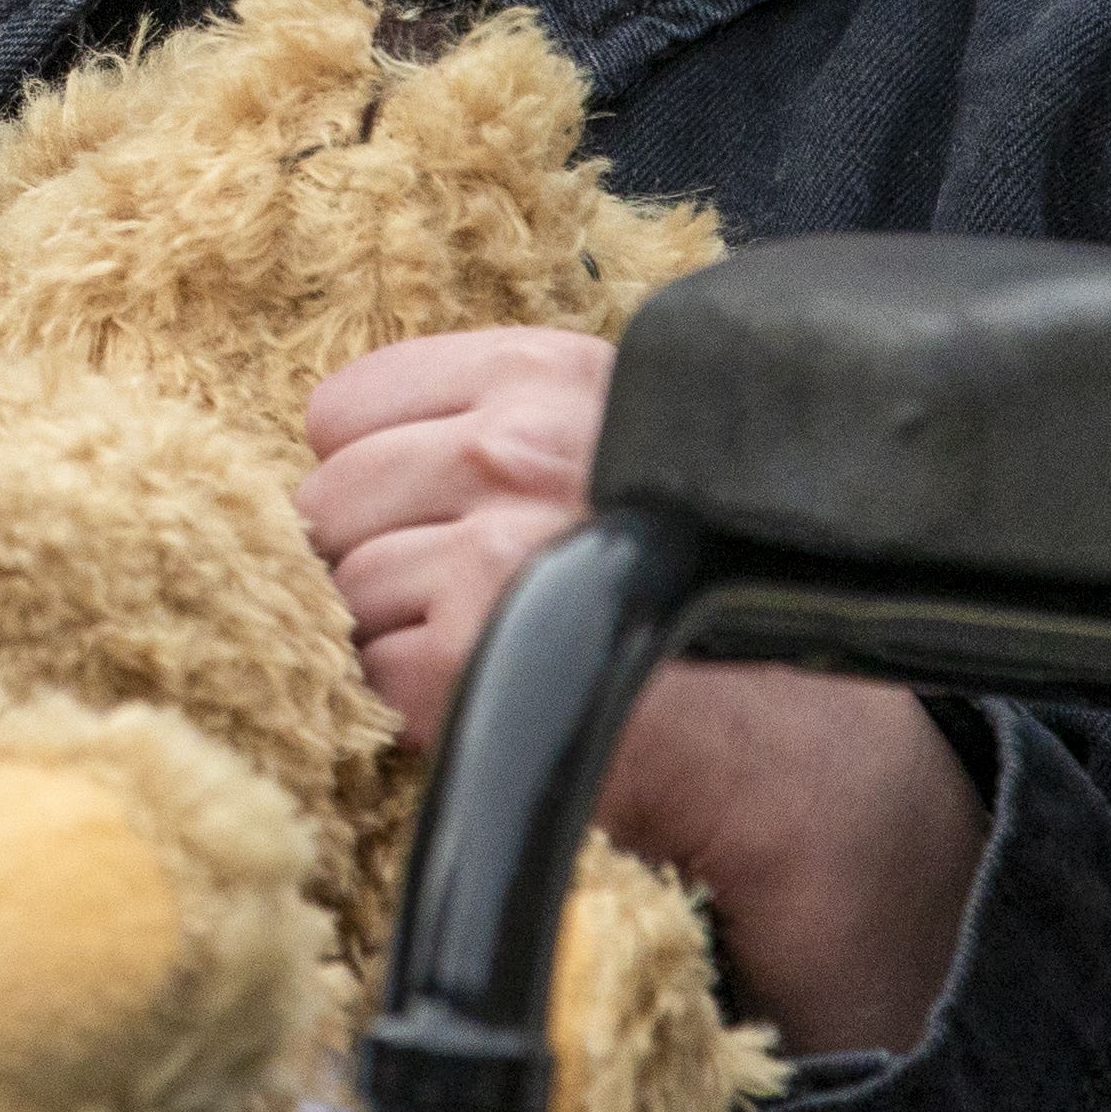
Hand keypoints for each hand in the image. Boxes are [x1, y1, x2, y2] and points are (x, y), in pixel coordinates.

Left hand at [302, 329, 990, 1058]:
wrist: (781, 735)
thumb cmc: (684, 581)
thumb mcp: (605, 439)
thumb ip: (487, 414)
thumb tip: (336, 443)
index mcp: (543, 376)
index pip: (343, 407)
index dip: (370, 467)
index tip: (421, 506)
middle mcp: (515, 448)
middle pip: (329, 497)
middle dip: (373, 549)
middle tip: (462, 589)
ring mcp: (487, 552)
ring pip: (344, 584)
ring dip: (397, 626)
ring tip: (494, 640)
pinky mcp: (467, 656)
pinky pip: (372, 666)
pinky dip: (417, 696)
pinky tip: (502, 689)